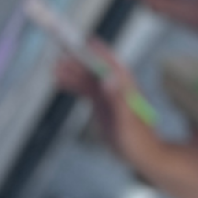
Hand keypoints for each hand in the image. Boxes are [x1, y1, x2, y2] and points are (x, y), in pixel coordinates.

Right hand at [53, 40, 162, 163]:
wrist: (142, 155)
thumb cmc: (139, 141)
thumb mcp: (126, 121)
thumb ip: (118, 99)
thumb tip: (108, 78)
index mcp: (127, 87)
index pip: (111, 64)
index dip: (98, 52)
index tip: (85, 42)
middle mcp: (118, 88)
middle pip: (96, 69)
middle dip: (80, 60)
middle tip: (61, 52)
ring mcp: (109, 95)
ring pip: (88, 79)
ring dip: (73, 72)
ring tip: (55, 67)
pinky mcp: (102, 105)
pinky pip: (85, 90)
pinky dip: (73, 85)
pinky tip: (60, 82)